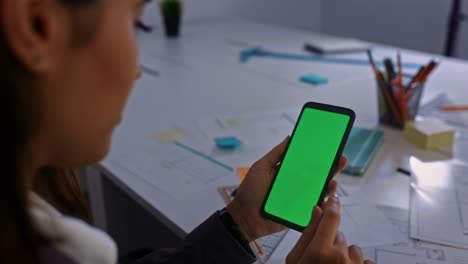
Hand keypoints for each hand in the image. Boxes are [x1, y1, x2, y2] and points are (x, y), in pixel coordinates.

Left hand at [226, 137, 347, 240]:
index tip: (331, 145)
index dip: (319, 154)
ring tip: (334, 179)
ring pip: (320, 191)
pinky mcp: (300, 213)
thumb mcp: (262, 167)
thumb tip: (290, 137)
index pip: (307, 161)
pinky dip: (323, 203)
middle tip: (341, 158)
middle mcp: (296, 184)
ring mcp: (300, 199)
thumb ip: (276, 154)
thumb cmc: (250, 191)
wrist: (244, 217)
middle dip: (331, 167)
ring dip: (330, 185)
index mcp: (288, 172)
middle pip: (318, 175)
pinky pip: (315, 208)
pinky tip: (328, 196)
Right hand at [286, 190, 373, 263]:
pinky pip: (364, 262)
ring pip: (352, 248)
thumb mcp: (295, 259)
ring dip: (344, 254)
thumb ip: (307, 234)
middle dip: (330, 240)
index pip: (331, 217)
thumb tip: (316, 210)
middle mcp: (341, 257)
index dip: (333, 203)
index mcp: (320, 251)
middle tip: (319, 257)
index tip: (333, 195)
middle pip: (339, 234)